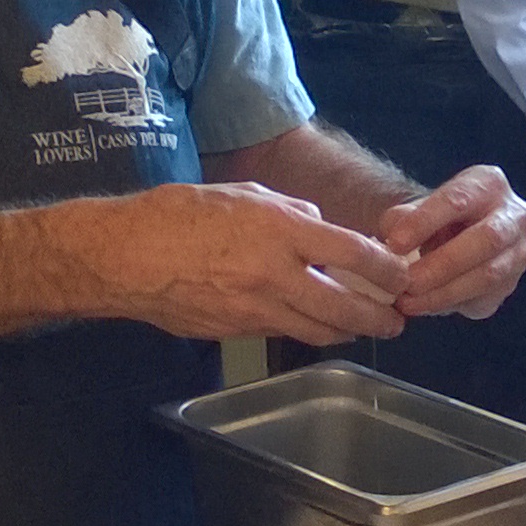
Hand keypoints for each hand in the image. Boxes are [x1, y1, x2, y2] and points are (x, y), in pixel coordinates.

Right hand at [105, 181, 411, 347]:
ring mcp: (254, 310)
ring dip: (348, 332)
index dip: (386, 270)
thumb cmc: (178, 214)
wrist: (125, 257)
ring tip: (365, 329)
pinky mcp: (236, 332)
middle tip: (397, 321)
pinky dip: (306, 330)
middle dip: (378, 318)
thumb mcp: (241, 193)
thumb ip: (289, 211)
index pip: (352, 254)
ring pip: (317, 331)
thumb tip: (320, 226)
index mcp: (279, 231)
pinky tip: (315, 325)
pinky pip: (282, 332)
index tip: (401, 275)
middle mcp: (274, 274)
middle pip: (344, 308)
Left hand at [377, 164, 525, 319]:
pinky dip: (450, 304)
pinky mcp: (510, 284)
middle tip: (407, 282)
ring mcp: (518, 252)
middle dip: (443, 264)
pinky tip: (422, 305)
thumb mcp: (413, 208)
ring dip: (445, 292)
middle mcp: (514, 215)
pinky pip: (484, 298)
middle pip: (486, 239)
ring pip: (489, 275)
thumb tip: (395, 242)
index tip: (395, 244)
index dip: (425, 222)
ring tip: (408, 301)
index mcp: (488, 184)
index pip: (458, 200)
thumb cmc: (431, 219)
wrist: (451, 237)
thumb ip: (401, 220)